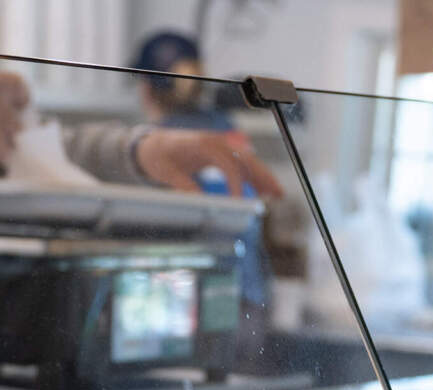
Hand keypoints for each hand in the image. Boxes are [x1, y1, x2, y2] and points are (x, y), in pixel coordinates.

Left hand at [135, 129, 284, 197]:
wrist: (155, 144)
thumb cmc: (159, 156)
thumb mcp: (166, 172)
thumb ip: (183, 185)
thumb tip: (200, 203)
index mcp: (203, 143)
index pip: (227, 161)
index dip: (235, 182)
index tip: (240, 202)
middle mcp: (217, 142)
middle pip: (245, 158)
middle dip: (262, 176)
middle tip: (277, 194)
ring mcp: (221, 147)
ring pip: (248, 161)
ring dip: (263, 177)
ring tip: (277, 195)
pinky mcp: (222, 154)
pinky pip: (242, 165)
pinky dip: (253, 178)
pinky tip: (264, 191)